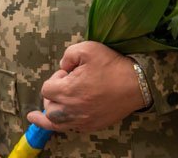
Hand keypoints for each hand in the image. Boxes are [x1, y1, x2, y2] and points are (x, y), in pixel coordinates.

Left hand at [25, 42, 145, 132]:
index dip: (56, 78)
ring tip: (42, 112)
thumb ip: (69, 54)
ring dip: (50, 113)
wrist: (136, 84)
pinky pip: (69, 128)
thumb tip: (63, 67)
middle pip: (48, 105)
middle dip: (52, 95)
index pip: (47, 88)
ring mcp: (80, 120)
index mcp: (67, 90)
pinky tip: (53, 122)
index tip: (68, 73)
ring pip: (54, 121)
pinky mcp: (90, 125)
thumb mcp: (89, 49)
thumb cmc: (112, 66)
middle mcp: (70, 109)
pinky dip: (58, 125)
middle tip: (67, 85)